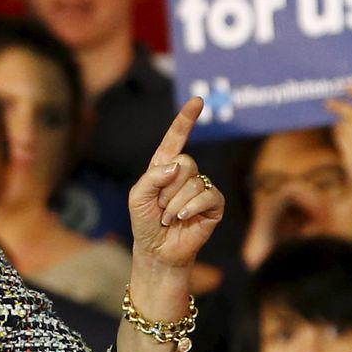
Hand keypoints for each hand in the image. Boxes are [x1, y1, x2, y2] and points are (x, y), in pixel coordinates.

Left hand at [128, 97, 224, 268]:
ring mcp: (202, 187)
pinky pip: (208, 196)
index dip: (185, 120)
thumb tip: (177, 165)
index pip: (175, 138)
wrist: (156, 249)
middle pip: (186, 162)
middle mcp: (185, 173)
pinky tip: (184, 218)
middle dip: (168, 188)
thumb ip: (151, 176)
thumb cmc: (145, 222)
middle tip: (161, 207)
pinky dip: (191, 208)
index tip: (197, 101)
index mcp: (165, 166)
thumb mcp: (137, 196)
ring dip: (175, 204)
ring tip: (170, 218)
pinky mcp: (214, 204)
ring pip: (194, 182)